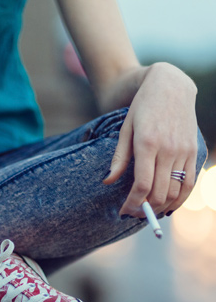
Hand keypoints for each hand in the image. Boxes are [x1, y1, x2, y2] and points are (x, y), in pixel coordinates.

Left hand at [102, 63, 198, 216]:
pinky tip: (168, 205)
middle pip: (159, 192)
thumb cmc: (141, 109)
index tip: (124, 212)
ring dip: (162, 207)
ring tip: (149, 212)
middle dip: (146, 209)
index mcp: (147, 144)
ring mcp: (184, 150)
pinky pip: (190, 182)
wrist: (171, 87)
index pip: (142, 184)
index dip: (133, 203)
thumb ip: (118, 159)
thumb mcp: (124, 130)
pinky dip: (180, 198)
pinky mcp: (194, 151)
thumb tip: (107, 182)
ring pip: (176, 191)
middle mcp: (168, 149)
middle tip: (134, 214)